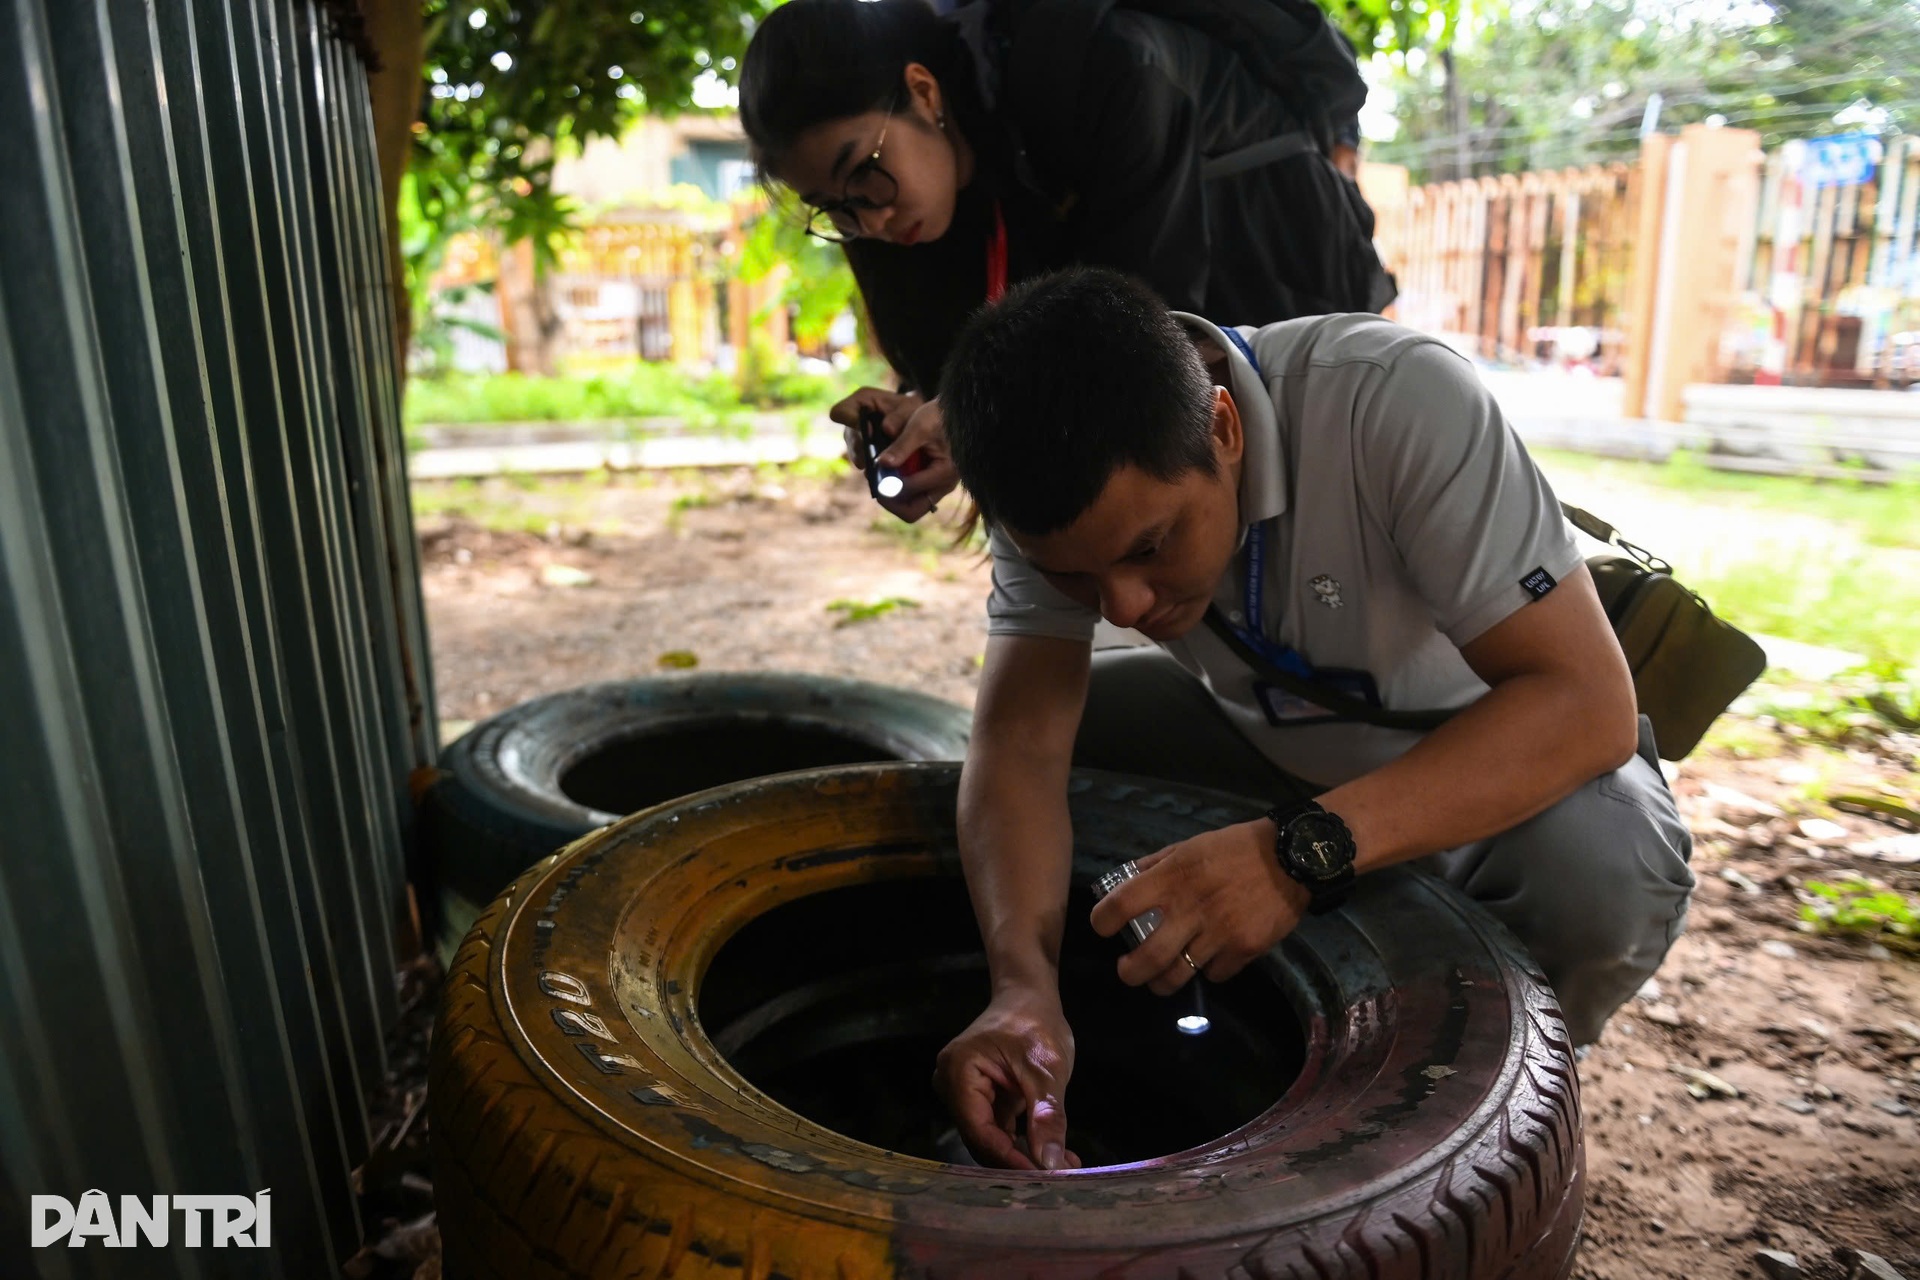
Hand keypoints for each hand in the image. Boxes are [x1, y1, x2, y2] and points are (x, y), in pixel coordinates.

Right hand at [830, 386, 922, 470]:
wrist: (916, 420)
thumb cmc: (910, 408)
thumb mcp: (910, 408)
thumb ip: (900, 417)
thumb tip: (887, 430)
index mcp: (860, 400)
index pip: (840, 412)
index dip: (850, 422)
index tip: (871, 432)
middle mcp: (852, 419)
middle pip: (850, 438)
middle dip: (867, 448)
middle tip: (884, 456)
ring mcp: (855, 437)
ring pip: (856, 453)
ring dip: (872, 459)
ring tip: (890, 464)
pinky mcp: (862, 452)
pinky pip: (864, 463)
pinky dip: (877, 466)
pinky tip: (890, 467)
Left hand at [870, 397, 958, 523]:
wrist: (956, 414)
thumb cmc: (940, 416)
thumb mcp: (919, 425)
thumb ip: (901, 446)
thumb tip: (881, 464)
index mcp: (944, 473)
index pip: (908, 490)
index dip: (886, 484)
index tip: (872, 471)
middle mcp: (944, 486)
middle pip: (912, 511)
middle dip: (890, 501)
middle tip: (875, 484)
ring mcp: (940, 488)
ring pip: (912, 506)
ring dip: (894, 496)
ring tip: (880, 476)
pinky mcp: (935, 484)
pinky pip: (914, 496)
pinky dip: (900, 489)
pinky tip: (891, 471)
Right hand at [932, 986, 1080, 1170]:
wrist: (1030, 998)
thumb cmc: (1036, 1024)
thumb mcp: (1047, 1070)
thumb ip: (1046, 1117)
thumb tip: (1051, 1164)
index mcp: (959, 1072)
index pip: (979, 1131)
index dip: (1010, 1159)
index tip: (1044, 1178)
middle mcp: (950, 1085)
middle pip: (982, 1139)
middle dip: (1020, 1160)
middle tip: (1059, 1175)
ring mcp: (962, 1093)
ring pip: (991, 1138)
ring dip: (1025, 1154)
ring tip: (1064, 1165)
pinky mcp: (978, 1099)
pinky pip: (997, 1129)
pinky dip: (1023, 1141)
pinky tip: (1053, 1152)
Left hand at [1088, 820, 1310, 994]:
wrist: (1291, 858)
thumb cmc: (1235, 848)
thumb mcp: (1190, 845)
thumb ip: (1155, 865)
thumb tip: (1123, 881)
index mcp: (1173, 877)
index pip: (1121, 904)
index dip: (1103, 921)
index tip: (1103, 927)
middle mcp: (1191, 908)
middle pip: (1147, 959)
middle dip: (1129, 973)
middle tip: (1127, 971)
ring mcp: (1219, 933)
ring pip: (1179, 975)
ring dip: (1162, 983)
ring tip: (1159, 980)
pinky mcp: (1245, 949)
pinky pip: (1215, 974)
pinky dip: (1207, 971)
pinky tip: (1208, 960)